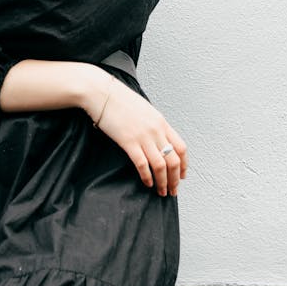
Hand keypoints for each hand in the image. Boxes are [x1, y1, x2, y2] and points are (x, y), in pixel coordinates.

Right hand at [88, 76, 187, 196]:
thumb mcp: (145, 110)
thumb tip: (157, 138)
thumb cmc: (120, 100)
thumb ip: (153, 125)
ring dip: (163, 182)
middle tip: (173, 189)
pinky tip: (147, 183)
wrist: (102, 94)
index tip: (182, 175)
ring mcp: (143, 136)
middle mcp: (156, 131)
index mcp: (161, 122)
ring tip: (161, 191)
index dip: (184, 165)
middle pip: (173, 160)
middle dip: (175, 179)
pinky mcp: (128, 142)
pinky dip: (146, 177)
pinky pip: (142, 164)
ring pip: (160, 165)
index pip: (181, 147)